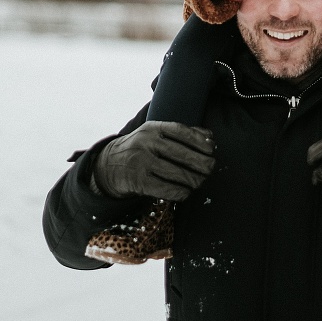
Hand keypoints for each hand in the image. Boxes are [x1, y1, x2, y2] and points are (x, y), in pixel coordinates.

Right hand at [94, 121, 215, 200]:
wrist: (109, 164)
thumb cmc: (141, 148)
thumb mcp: (155, 134)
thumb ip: (182, 133)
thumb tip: (210, 137)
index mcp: (153, 128)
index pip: (181, 131)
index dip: (199, 140)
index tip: (212, 149)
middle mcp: (146, 143)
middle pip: (181, 153)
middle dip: (201, 162)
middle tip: (211, 168)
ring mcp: (141, 162)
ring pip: (176, 173)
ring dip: (193, 179)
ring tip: (200, 181)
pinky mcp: (138, 181)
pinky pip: (165, 189)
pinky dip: (180, 192)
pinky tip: (187, 192)